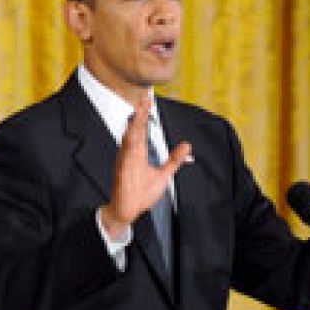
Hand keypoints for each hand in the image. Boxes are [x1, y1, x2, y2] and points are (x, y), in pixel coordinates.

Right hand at [99, 91, 191, 238]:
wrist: (128, 211)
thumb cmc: (141, 193)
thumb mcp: (164, 174)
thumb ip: (174, 160)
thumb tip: (187, 145)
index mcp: (138, 153)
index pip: (142, 129)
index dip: (145, 114)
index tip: (148, 100)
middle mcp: (131, 154)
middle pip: (135, 129)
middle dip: (140, 113)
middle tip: (145, 98)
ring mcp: (126, 161)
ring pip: (130, 138)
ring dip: (134, 124)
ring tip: (139, 110)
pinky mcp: (123, 170)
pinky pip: (126, 155)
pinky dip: (129, 143)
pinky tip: (132, 133)